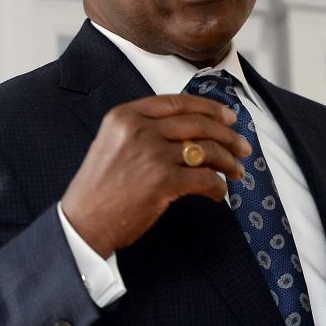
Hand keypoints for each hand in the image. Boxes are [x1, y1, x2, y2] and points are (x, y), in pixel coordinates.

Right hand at [61, 94, 251, 256]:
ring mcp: (151, 154)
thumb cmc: (100, 187)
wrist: (82, 223)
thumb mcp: (114, 142)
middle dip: (227, 135)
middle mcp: (139, 129)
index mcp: (126, 114)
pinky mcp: (162, 182)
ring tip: (237, 170)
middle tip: (243, 146)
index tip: (229, 117)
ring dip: (227, 160)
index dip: (209, 108)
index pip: (178, 102)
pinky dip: (217, 187)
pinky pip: (203, 178)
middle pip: (197, 123)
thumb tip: (195, 129)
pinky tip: (219, 193)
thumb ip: (146, 128)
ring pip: (206, 149)